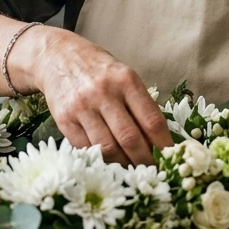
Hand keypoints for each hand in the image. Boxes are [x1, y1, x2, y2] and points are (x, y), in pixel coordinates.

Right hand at [33, 30, 172, 165]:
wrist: (58, 57)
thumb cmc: (99, 70)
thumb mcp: (125, 77)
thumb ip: (140, 104)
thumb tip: (158, 141)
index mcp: (126, 81)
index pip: (151, 120)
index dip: (163, 144)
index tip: (170, 157)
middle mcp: (104, 93)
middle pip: (130, 138)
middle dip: (145, 160)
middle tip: (154, 171)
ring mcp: (82, 107)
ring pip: (107, 148)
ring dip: (123, 164)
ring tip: (133, 169)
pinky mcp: (64, 119)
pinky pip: (86, 148)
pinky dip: (101, 159)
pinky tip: (110, 162)